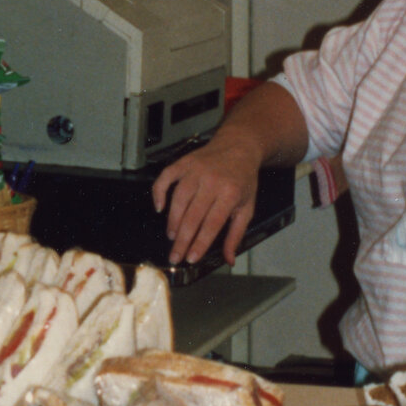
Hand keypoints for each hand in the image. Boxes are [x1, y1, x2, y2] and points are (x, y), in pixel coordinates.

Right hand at [151, 134, 262, 266]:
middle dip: (182, 239)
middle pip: (192, 216)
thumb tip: (229, 260)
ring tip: (172, 236)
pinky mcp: (184, 162)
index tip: (191, 258)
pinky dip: (159, 192)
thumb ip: (236, 234)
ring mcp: (196, 170)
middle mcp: (211, 180)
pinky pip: (166, 177)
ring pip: (178, 199)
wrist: (239, 146)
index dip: (200, 243)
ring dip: (173, 221)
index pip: (212, 224)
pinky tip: (159, 208)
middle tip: (175, 256)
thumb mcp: (247, 207)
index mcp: (230, 193)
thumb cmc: (243, 179)